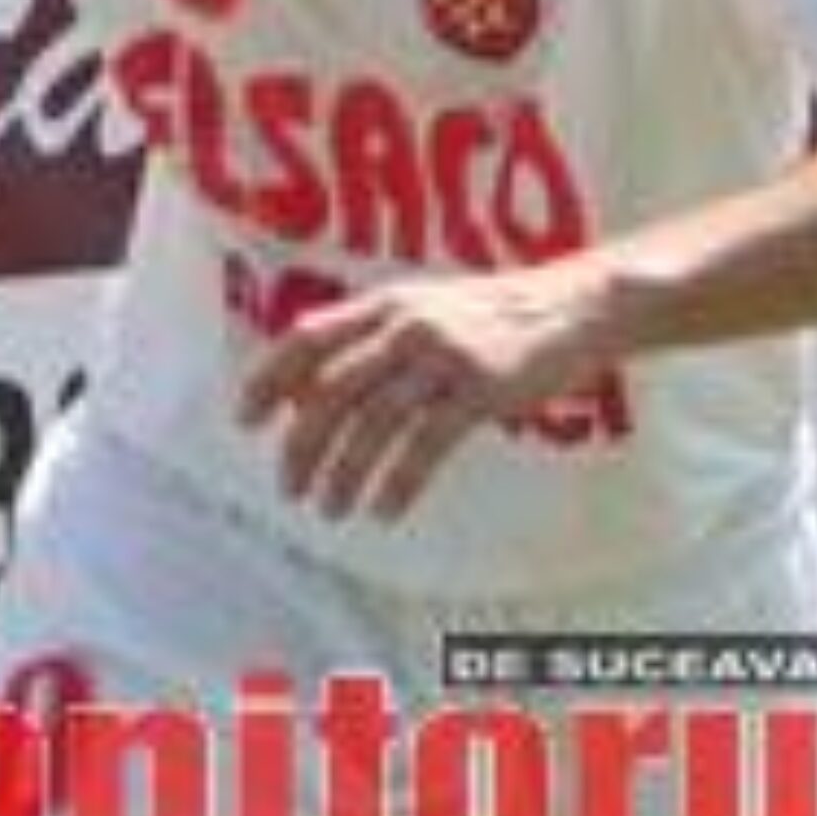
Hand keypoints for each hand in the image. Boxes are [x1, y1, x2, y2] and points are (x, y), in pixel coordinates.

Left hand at [236, 265, 611, 522]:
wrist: (570, 306)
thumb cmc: (490, 315)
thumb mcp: (423, 309)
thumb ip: (371, 339)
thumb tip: (309, 392)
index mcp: (384, 304)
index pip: (306, 337)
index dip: (270, 378)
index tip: (246, 420)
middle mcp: (405, 325)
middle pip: (332, 388)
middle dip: (301, 443)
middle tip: (286, 487)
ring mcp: (444, 356)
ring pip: (374, 422)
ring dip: (344, 473)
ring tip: (329, 509)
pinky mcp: (481, 389)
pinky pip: (426, 444)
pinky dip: (397, 482)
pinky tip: (382, 511)